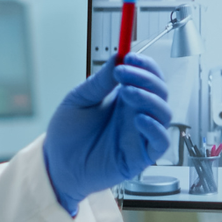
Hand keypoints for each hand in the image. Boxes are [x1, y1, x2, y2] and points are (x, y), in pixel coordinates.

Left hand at [45, 54, 170, 213]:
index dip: (144, 64)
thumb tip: (118, 58)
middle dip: (146, 77)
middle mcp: (136, 114)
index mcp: (124, 99)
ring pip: (164, 113)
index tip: (129, 56)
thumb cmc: (66, 135)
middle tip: (124, 72)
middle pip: (159, 91)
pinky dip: (155, 128)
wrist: (56, 165)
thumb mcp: (78, 99)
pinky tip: (138, 119)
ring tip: (127, 92)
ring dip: (149, 98)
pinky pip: (161, 142)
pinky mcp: (141, 157)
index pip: (147, 76)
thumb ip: (99, 81)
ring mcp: (140, 135)